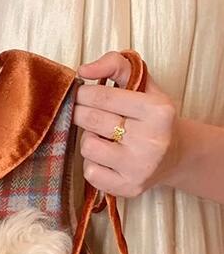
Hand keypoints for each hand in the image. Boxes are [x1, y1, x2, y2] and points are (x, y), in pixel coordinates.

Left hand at [73, 51, 178, 197]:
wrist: (174, 155)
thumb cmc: (151, 117)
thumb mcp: (144, 85)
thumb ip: (117, 66)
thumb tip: (84, 69)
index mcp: (157, 110)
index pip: (103, 96)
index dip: (83, 94)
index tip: (80, 94)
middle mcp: (151, 140)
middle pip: (91, 121)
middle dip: (80, 113)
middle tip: (82, 112)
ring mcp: (139, 167)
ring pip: (87, 147)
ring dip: (88, 139)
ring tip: (102, 137)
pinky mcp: (128, 187)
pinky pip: (90, 172)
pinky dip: (92, 163)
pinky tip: (105, 158)